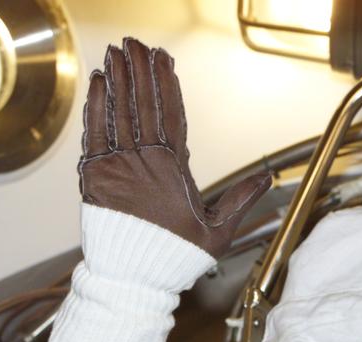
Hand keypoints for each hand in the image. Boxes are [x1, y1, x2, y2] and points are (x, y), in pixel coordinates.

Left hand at [79, 38, 270, 258]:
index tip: (164, 58)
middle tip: (136, 42)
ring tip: (117, 51)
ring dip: (117, 78)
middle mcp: (143, 162)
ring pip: (117, 112)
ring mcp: (116, 167)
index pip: (171, 114)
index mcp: (174, 170)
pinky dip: (96, 104)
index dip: (166, 83)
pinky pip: (94, 131)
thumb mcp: (218, 231)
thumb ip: (241, 198)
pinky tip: (99, 82)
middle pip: (142, 104)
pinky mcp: (93, 177)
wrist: (131, 279)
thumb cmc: (174, 259)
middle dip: (139, 70)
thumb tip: (267, 178)